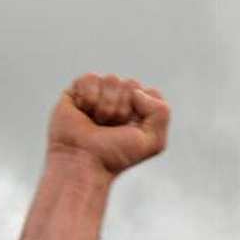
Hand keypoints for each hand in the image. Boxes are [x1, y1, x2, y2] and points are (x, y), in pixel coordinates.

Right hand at [48, 73, 170, 175]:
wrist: (84, 161)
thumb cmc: (117, 154)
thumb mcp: (153, 141)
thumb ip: (161, 112)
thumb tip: (136, 91)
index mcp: (141, 111)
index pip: (151, 93)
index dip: (144, 110)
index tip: (132, 130)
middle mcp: (122, 100)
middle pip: (132, 85)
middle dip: (124, 109)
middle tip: (112, 128)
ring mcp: (100, 93)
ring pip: (112, 80)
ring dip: (106, 107)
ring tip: (98, 123)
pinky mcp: (78, 89)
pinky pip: (91, 78)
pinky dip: (89, 98)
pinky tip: (83, 112)